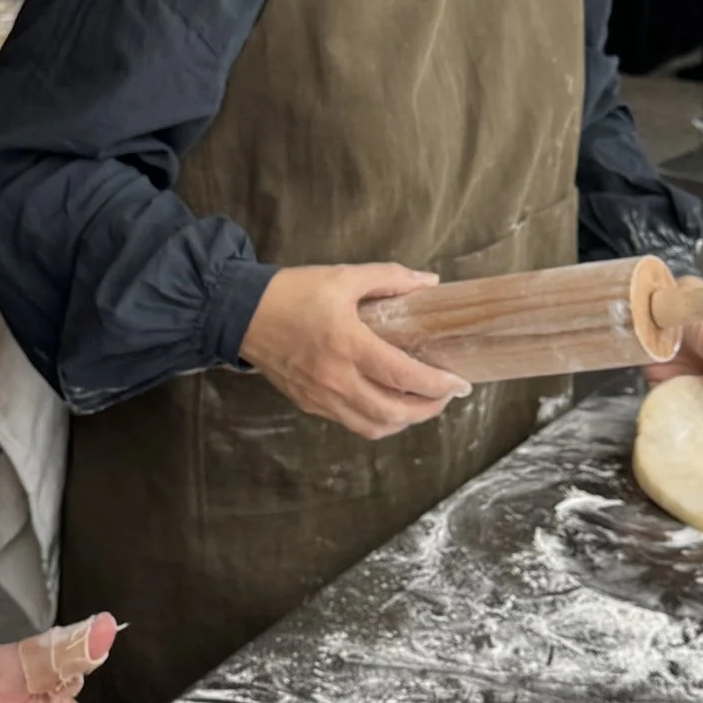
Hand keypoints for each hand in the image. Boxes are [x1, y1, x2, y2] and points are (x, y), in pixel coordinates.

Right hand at [240, 262, 470, 439]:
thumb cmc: (292, 293)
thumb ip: (388, 279)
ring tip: (420, 405)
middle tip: (445, 396)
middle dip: (428, 410)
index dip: (438, 385)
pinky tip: (386, 405)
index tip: (460, 383)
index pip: (403, 376)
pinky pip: (351, 423)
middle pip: (393, 412)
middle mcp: (336, 378)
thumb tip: (427, 283)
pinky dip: (376, 421)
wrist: (241, 314)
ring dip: (403, 421)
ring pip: (373, 426)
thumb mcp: (343, 276)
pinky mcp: (309, 404)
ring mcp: (321, 396)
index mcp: (347, 344)